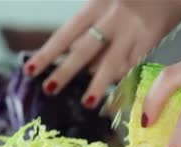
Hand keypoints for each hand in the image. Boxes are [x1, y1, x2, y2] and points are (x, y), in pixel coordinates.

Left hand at [23, 0, 180, 107]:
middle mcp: (112, 18)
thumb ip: (87, 30)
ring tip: (87, 102)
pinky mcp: (151, 40)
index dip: (46, 54)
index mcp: (94, 6)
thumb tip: (67, 59)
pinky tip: (115, 99)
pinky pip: (134, 66)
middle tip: (50, 89)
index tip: (30, 71)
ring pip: (111, 62)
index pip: (64, 35)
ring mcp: (132, 30)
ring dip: (98, 84)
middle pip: (84, 49)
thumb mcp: (104, 5)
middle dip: (66, 72)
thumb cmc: (130, 0)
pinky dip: (123, 83)